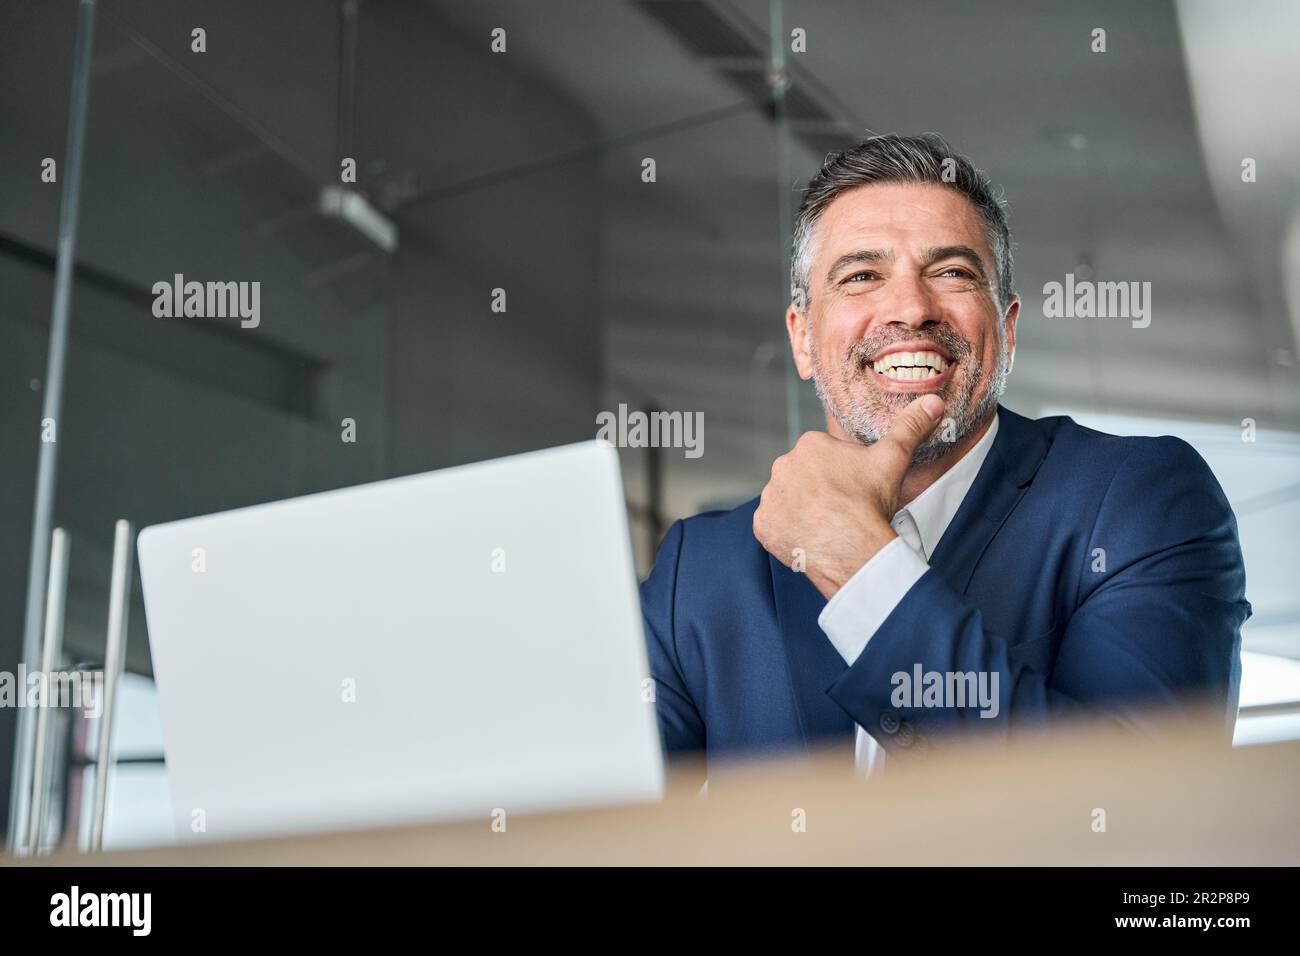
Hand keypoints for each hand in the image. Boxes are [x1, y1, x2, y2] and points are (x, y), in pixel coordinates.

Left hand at [752, 394, 944, 599]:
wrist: (851, 546)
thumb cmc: (870, 502)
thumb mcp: (893, 459)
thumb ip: (909, 427)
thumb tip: (932, 401)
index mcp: (809, 444)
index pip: (823, 458)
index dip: (842, 476)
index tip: (854, 490)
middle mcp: (783, 465)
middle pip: (803, 478)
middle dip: (819, 491)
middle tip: (841, 509)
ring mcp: (769, 496)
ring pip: (787, 500)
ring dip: (801, 510)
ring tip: (826, 525)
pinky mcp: (762, 524)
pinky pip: (772, 525)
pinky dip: (786, 532)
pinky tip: (808, 538)